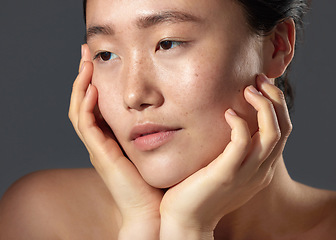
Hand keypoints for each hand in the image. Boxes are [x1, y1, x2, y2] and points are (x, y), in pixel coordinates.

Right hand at [68, 45, 162, 238]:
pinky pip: (86, 124)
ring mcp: (97, 147)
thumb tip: (171, 107)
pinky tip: (92, 87)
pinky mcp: (99, 153)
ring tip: (86, 62)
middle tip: (87, 52)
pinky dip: (86, 104)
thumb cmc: (156, 180)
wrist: (152, 210)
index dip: (95, 81)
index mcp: (110, 138)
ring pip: (79, 110)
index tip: (101, 58)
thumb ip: (155, 129)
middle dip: (84, 76)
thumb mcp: (154, 147)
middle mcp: (99, 140)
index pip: (96, 104)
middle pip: (83, 102)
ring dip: (81, 85)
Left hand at [160, 74, 291, 238]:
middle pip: (284, 129)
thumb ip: (233, 151)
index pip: (282, 132)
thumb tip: (229, 124)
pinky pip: (242, 143)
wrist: (186, 220)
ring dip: (263, 106)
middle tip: (258, 80)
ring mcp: (246, 173)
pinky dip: (240, 124)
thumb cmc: (200, 190)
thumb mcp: (224, 168)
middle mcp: (260, 170)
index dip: (276, 106)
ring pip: (272, 134)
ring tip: (248, 89)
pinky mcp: (226, 174)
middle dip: (275, 99)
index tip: (260, 87)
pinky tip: (227, 113)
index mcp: (260, 168)